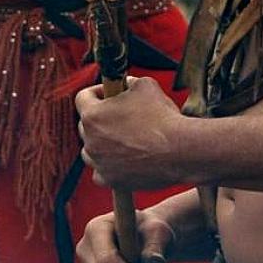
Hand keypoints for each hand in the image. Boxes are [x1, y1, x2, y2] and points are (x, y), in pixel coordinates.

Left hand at [76, 75, 186, 189]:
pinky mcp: (111, 180)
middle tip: (119, 116)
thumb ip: (130, 82)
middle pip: (85, 125)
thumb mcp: (146, 86)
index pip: (82, 98)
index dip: (96, 92)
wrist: (181, 151)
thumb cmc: (163, 116)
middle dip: (100, 118)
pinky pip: (100, 174)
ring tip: (120, 139)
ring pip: (90, 151)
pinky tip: (119, 161)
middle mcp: (90, 140)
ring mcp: (99, 163)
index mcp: (93, 115)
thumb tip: (126, 83)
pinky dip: (107, 168)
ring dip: (100, 144)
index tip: (110, 92)